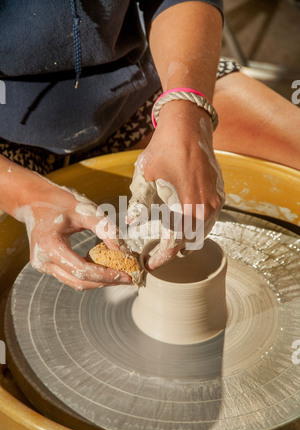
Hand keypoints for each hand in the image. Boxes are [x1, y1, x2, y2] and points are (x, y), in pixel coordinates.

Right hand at [15, 178, 131, 289]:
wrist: (33, 199)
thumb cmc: (59, 201)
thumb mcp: (85, 210)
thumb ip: (105, 229)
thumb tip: (123, 250)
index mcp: (49, 246)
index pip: (82, 270)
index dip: (106, 275)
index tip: (126, 276)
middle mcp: (43, 260)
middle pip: (79, 282)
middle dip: (105, 282)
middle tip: (128, 278)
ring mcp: (43, 265)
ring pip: (75, 282)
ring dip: (98, 281)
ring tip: (119, 275)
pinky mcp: (47, 266)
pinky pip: (70, 276)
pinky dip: (89, 275)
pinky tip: (105, 268)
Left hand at [126, 101, 224, 269]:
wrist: (188, 127)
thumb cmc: (164, 152)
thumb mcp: (145, 179)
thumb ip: (140, 206)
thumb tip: (130, 225)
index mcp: (187, 210)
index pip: (174, 245)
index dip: (161, 258)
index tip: (149, 265)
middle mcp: (206, 210)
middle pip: (190, 243)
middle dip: (173, 251)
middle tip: (157, 254)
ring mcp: (216, 202)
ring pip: (202, 233)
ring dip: (186, 240)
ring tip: (170, 242)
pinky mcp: (219, 193)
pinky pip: (209, 220)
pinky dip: (197, 227)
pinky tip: (185, 223)